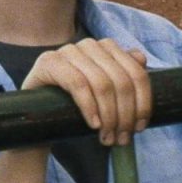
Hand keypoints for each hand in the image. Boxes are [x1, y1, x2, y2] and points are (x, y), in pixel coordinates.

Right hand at [22, 38, 150, 145]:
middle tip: (122, 138)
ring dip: (109, 116)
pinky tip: (93, 124)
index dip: (143, 102)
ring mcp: (67, 51)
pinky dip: (89, 107)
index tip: (141, 127)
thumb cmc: (76, 104)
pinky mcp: (49, 61)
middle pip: (121, 80)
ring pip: (101, 83)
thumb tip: (141, 58)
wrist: (38, 113)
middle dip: (125, 114)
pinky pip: (77, 84)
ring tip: (107, 137)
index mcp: (107, 48)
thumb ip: (124, 77)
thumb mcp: (106, 95)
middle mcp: (89, 45)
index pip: (136, 73)